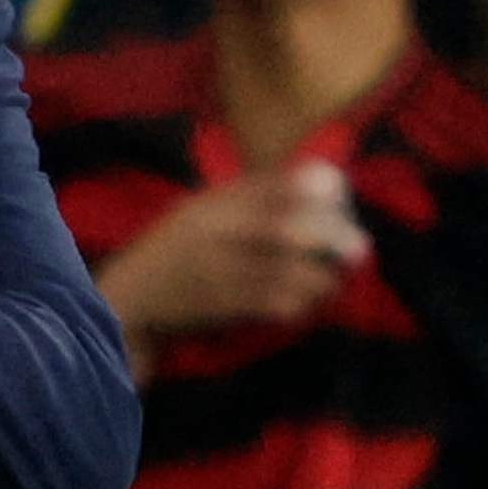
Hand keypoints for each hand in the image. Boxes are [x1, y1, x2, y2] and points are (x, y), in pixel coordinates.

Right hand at [94, 163, 369, 346]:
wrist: (129, 304)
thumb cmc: (172, 253)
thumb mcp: (200, 211)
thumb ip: (251, 195)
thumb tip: (323, 179)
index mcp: (206, 206)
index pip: (264, 189)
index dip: (308, 187)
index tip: (340, 189)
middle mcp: (210, 235)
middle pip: (281, 229)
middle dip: (327, 236)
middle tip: (358, 247)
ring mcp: (215, 274)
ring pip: (283, 272)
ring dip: (321, 277)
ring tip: (335, 277)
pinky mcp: (221, 309)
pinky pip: (273, 305)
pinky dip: (300, 303)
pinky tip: (307, 301)